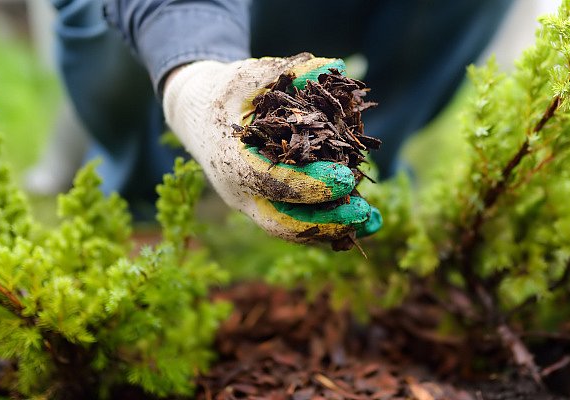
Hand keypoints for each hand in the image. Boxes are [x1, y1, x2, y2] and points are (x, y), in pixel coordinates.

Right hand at [163, 53, 381, 243]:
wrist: (196, 115)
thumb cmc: (225, 91)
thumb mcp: (250, 74)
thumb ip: (290, 71)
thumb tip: (334, 66)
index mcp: (230, 159)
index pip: (271, 181)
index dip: (310, 184)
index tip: (346, 179)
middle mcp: (238, 191)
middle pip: (282, 221)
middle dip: (325, 222)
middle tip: (364, 212)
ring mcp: (250, 204)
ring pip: (291, 229)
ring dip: (333, 229)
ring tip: (373, 222)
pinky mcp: (264, 206)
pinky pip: (297, 223)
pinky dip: (328, 225)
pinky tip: (363, 221)